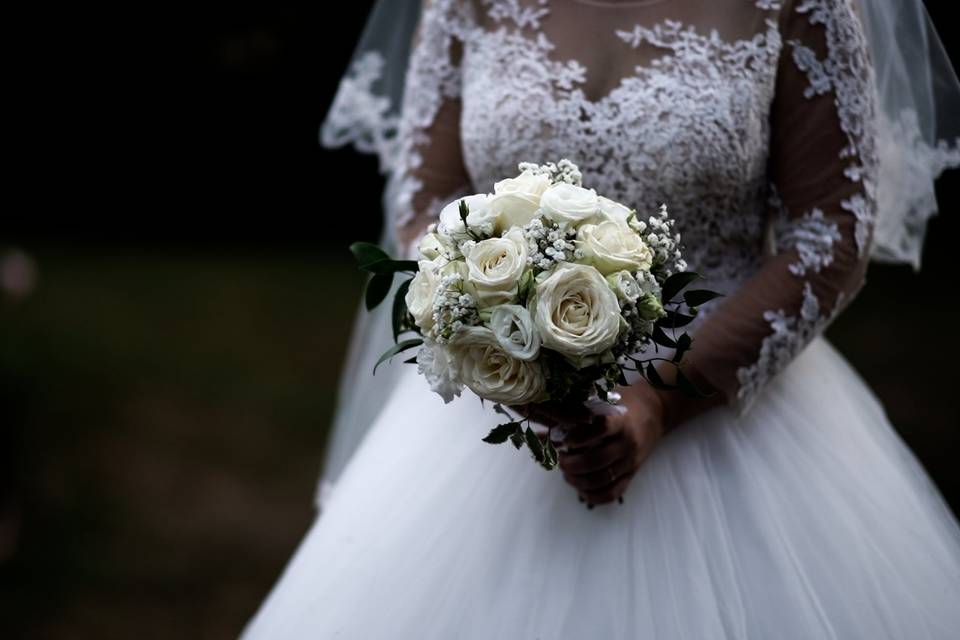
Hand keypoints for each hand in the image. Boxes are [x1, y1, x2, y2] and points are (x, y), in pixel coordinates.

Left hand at [558, 383, 669, 505]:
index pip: (601, 429)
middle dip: (571, 464)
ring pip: (602, 479)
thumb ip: (575, 416)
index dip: (578, 437)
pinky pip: (613, 493)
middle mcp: (628, 442)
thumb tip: (542, 433)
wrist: (656, 412)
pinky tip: (580, 488)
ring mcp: (631, 461)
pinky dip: (593, 495)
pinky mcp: (633, 474)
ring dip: (578, 480)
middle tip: (560, 460)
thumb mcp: (603, 402)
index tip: (562, 440)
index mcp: (621, 420)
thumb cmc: (624, 403)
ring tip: (567, 473)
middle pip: (597, 460)